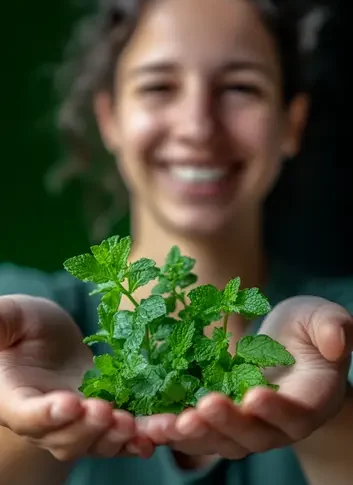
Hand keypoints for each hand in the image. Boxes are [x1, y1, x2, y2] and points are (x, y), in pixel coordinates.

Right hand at [0, 295, 153, 460]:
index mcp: (14, 397)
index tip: (68, 403)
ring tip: (133, 424)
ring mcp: (77, 422)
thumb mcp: (10, 317)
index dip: (45, 414)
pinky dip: (138, 439)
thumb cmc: (24, 325)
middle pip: (63, 438)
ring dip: (115, 437)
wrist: (50, 340)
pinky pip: (121, 436)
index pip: (26, 415)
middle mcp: (45, 420)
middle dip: (86, 428)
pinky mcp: (104, 416)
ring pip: (95, 442)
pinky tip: (156, 433)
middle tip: (105, 410)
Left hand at [139, 296, 352, 458]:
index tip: (252, 397)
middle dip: (224, 425)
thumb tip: (337, 342)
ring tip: (160, 425)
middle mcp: (278, 423)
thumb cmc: (306, 332)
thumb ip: (333, 327)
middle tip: (196, 412)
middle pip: (254, 436)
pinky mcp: (223, 421)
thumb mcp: (321, 319)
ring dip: (192, 436)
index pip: (296, 413)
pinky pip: (200, 432)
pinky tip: (148, 426)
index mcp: (308, 400)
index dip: (276, 410)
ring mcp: (248, 426)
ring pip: (222, 441)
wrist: (288, 351)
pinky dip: (175, 433)